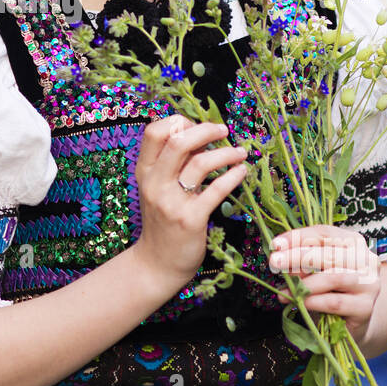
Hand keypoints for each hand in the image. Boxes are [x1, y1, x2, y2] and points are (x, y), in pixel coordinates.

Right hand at [129, 115, 251, 294]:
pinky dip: (233, 176)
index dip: (178, 122)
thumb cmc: (162, 222)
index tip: (196, 127)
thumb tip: (199, 135)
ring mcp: (172, 202)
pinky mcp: (191, 219)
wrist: (157, 263)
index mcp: (144, 172)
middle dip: (206, 130)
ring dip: (226, 152)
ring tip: (240, 153)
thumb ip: (171, 164)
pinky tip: (241, 172)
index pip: (154, 132)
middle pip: (179, 141)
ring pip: (201, 162)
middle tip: (223, 131)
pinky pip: (217, 190)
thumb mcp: (156, 189)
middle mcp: (154, 183)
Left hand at [268, 224, 380, 346]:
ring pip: (333, 278)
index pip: (324, 233)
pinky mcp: (365, 307)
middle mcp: (365, 259)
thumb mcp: (317, 269)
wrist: (352, 321)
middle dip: (297, 257)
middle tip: (274, 262)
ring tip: (284, 290)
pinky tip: (299, 302)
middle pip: (328, 253)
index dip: (298, 237)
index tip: (275, 245)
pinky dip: (313, 301)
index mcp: (353, 242)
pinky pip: (335, 302)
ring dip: (304, 283)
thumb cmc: (331, 289)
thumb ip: (303, 259)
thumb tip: (278, 253)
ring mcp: (369, 283)